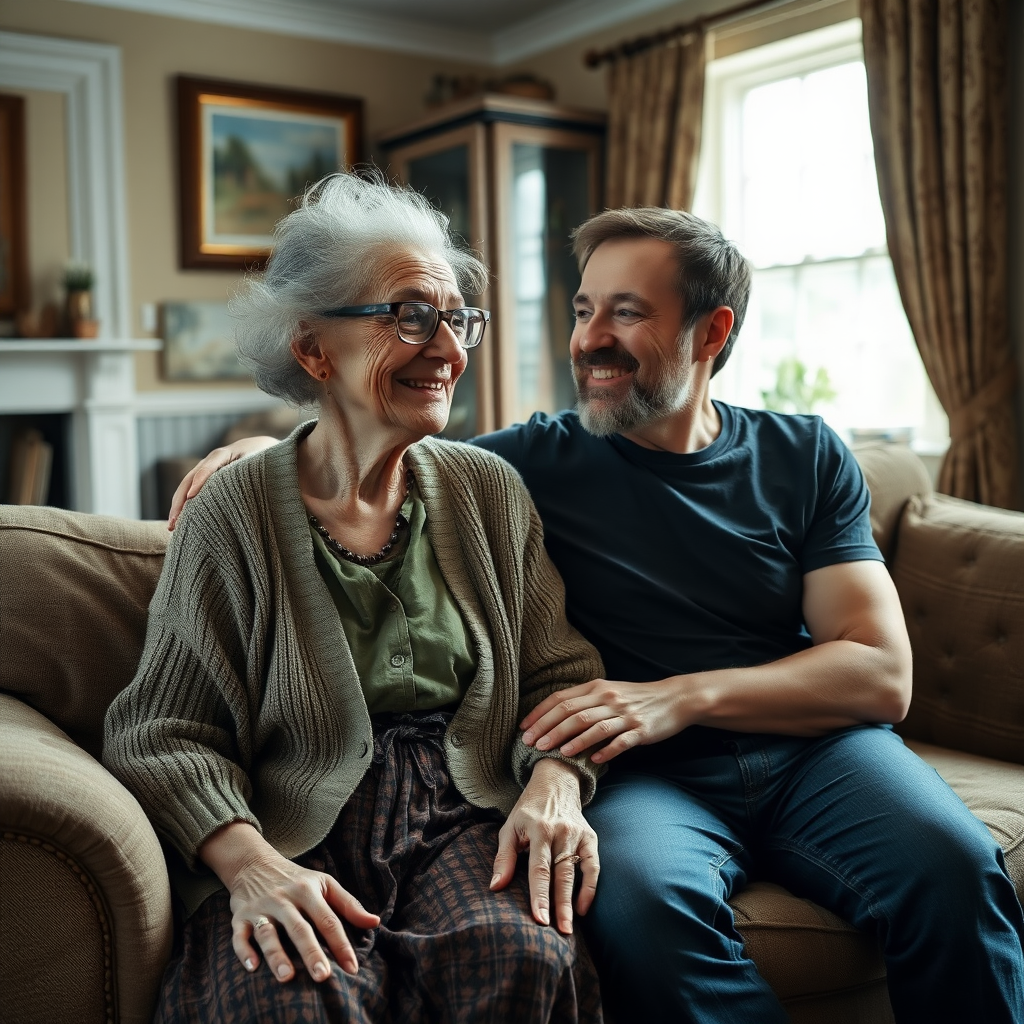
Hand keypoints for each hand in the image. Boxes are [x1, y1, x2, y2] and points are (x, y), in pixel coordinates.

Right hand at [167, 435, 277, 528]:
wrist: (256, 448)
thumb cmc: (260, 458)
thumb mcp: (257, 463)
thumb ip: (249, 472)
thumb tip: (246, 491)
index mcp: (222, 455)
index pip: (208, 467)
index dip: (200, 480)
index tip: (191, 496)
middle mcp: (208, 462)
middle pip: (189, 480)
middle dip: (181, 501)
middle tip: (175, 522)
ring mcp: (203, 470)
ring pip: (186, 488)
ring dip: (178, 507)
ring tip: (172, 527)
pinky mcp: (204, 480)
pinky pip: (190, 492)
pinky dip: (184, 506)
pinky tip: (179, 523)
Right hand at [202, 823, 379, 982]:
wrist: (254, 862)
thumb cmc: (296, 879)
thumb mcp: (325, 884)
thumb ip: (349, 904)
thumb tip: (374, 923)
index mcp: (308, 891)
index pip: (328, 919)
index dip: (341, 944)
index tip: (352, 968)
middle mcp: (284, 899)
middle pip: (300, 928)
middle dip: (311, 952)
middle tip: (323, 976)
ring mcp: (261, 908)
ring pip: (268, 933)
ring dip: (277, 955)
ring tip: (287, 977)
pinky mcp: (239, 916)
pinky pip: (239, 935)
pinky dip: (244, 951)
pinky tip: (252, 967)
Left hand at [490, 759, 597, 933]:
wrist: (555, 783)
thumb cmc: (528, 810)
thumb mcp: (510, 828)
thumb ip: (504, 857)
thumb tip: (495, 887)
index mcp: (538, 829)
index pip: (539, 868)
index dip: (539, 895)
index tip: (539, 920)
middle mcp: (560, 832)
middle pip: (560, 874)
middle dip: (559, 905)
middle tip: (559, 933)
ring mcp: (577, 834)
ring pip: (576, 873)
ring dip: (572, 902)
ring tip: (568, 928)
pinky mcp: (590, 837)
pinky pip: (593, 866)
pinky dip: (590, 887)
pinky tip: (583, 908)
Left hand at [520, 677, 691, 763]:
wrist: (674, 698)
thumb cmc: (635, 698)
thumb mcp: (608, 691)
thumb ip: (585, 701)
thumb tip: (554, 718)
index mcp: (596, 687)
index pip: (561, 698)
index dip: (540, 714)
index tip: (524, 729)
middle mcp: (608, 698)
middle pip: (572, 712)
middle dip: (549, 728)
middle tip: (531, 744)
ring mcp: (625, 714)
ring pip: (593, 726)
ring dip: (572, 740)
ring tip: (555, 752)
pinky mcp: (641, 729)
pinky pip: (620, 741)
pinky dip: (605, 750)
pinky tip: (593, 760)